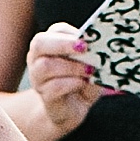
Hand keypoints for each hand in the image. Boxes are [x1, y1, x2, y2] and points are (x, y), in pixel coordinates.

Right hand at [26, 24, 107, 139]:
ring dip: (71, 66)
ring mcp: (38, 78)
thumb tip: (102, 48)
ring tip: (89, 71)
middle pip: (40, 43)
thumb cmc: (81, 81)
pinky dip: (72, 83)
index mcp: (50, 44)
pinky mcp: (44, 96)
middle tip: (84, 48)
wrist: (71, 109)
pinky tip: (83, 83)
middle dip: (64, 44)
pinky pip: (54, 87)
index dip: (71, 34)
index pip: (56, 31)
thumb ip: (92, 55)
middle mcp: (37, 58)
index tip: (87, 40)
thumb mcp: (90, 65)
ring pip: (46, 66)